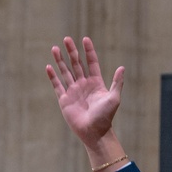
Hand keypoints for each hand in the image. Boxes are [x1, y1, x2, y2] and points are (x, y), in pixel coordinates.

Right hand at [46, 36, 124, 154]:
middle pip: (76, 64)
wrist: (94, 132)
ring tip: (55, 48)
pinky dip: (53, 76)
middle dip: (72, 51)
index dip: (88, 51)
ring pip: (65, 72)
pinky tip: (49, 67)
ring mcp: (73, 91)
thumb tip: (122, 67)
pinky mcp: (64, 100)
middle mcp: (83, 85)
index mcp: (96, 83)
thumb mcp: (114, 98)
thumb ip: (117, 82)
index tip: (85, 39)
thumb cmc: (105, 117)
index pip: (91, 63)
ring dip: (60, 60)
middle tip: (66, 39)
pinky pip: (57, 85)